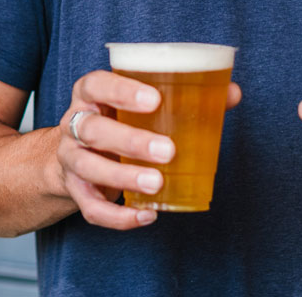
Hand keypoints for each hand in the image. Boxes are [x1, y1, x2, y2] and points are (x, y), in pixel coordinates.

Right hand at [57, 69, 240, 229]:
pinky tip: (147, 216)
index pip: (96, 84)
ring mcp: (70, 158)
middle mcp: (75, 123)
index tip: (155, 99)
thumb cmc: (117, 118)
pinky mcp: (75, 190)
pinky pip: (90, 207)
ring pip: (88, 167)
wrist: (72, 151)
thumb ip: (185, 97)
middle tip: (167, 150)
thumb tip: (231, 93)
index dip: (122, 91)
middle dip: (129, 140)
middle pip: (91, 129)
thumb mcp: (138, 102)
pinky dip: (117, 216)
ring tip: (157, 184)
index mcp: (90, 94)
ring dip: (123, 177)